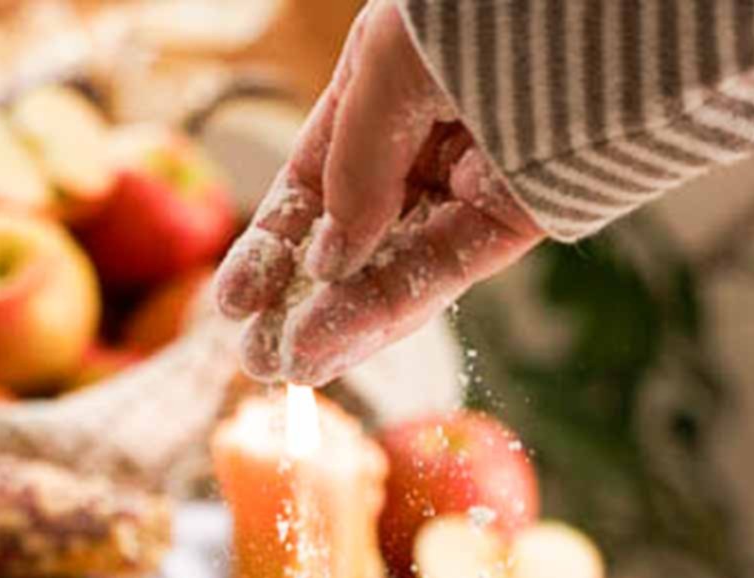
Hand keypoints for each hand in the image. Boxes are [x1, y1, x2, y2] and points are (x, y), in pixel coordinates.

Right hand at [215, 0, 541, 385]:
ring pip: (393, 263)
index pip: (316, 176)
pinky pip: (441, 269)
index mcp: (387, 77)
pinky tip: (331, 342)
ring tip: (288, 367)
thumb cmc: (486, 2)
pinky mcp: (518, 210)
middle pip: (351, 233)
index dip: (274, 243)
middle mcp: (426, 130)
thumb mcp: (390, 68)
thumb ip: (354, 167)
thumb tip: (327, 262)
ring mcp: (473, 174)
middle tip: (256, 358)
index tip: (235, 302)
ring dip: (339, 320)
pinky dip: (387, 308)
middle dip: (300, 298)